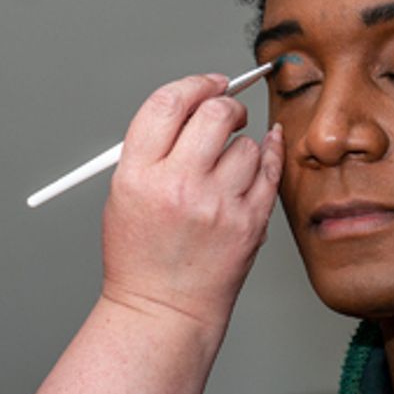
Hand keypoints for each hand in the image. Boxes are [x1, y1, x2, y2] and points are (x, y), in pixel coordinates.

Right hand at [100, 73, 282, 332]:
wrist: (163, 309)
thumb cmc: (140, 254)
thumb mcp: (123, 193)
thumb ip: (152, 147)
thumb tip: (192, 103)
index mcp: (138, 174)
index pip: (168, 103)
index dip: (193, 84)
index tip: (208, 83)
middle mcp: (178, 185)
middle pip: (214, 112)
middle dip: (225, 104)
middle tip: (227, 112)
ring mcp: (217, 205)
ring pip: (247, 142)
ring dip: (240, 144)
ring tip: (226, 166)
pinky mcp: (249, 223)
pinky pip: (270, 169)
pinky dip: (268, 154)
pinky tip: (262, 151)